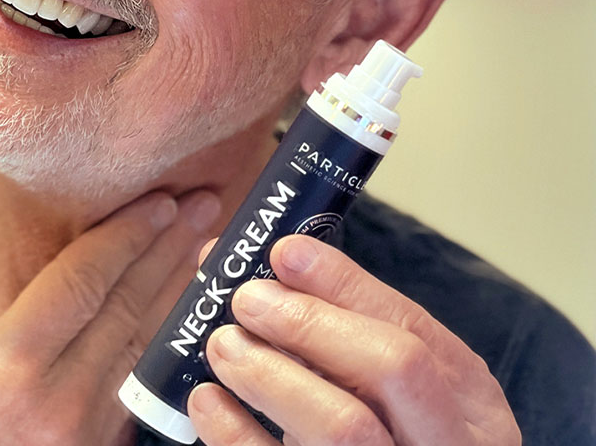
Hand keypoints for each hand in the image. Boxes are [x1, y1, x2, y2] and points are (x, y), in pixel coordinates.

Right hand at [0, 191, 219, 445]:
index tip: (163, 198)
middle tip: (207, 205)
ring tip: (208, 250)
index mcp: (6, 370)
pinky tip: (181, 322)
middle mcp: (56, 407)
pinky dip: (162, 350)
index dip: (127, 233)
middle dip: (169, 250)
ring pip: (142, 351)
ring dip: (178, 295)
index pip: (84, 281)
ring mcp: (81, 443)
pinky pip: (137, 398)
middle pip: (127, 309)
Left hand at [187, 235, 520, 445]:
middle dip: (310, 323)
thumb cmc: (404, 429)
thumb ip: (358, 318)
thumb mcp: (415, 377)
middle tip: (246, 299)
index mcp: (471, 408)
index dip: (342, 287)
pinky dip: (236, 435)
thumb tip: (280, 256)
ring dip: (268, 374)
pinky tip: (208, 401)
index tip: (283, 251)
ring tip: (223, 344)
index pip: (413, 334)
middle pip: (390, 371)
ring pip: (341, 429)